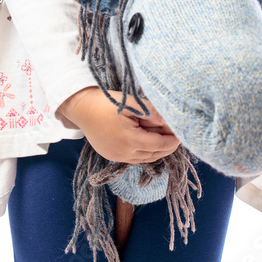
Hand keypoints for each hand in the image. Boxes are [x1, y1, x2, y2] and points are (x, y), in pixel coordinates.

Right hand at [58, 87, 180, 163]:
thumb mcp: (130, 103)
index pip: (159, 145)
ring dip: (156, 151)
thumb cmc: (105, 102)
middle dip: (166, 147)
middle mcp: (124, 153)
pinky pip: (133, 158)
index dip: (172, 141)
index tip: (182, 135)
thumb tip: (168, 119)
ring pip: (144, 159)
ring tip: (165, 140)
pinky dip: (144, 153)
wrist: (80, 107)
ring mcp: (116, 157)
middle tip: (176, 137)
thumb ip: (150, 111)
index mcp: (130, 141)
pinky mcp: (110, 156)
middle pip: (153, 155)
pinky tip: (148, 143)